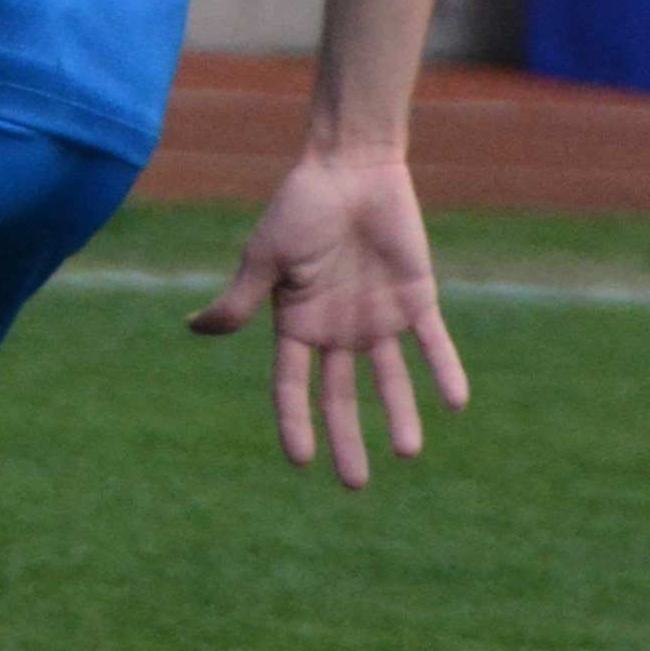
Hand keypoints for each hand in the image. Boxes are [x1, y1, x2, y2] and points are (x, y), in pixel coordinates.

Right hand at [190, 146, 468, 489]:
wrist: (351, 167)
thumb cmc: (300, 206)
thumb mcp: (265, 256)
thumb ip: (239, 299)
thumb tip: (193, 330)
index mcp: (296, 322)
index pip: (293, 385)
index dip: (296, 422)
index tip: (302, 461)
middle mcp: (337, 329)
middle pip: (342, 395)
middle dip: (347, 438)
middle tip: (355, 483)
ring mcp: (378, 317)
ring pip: (391, 378)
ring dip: (400, 414)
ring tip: (409, 451)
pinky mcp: (416, 298)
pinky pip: (432, 343)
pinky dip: (444, 371)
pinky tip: (456, 403)